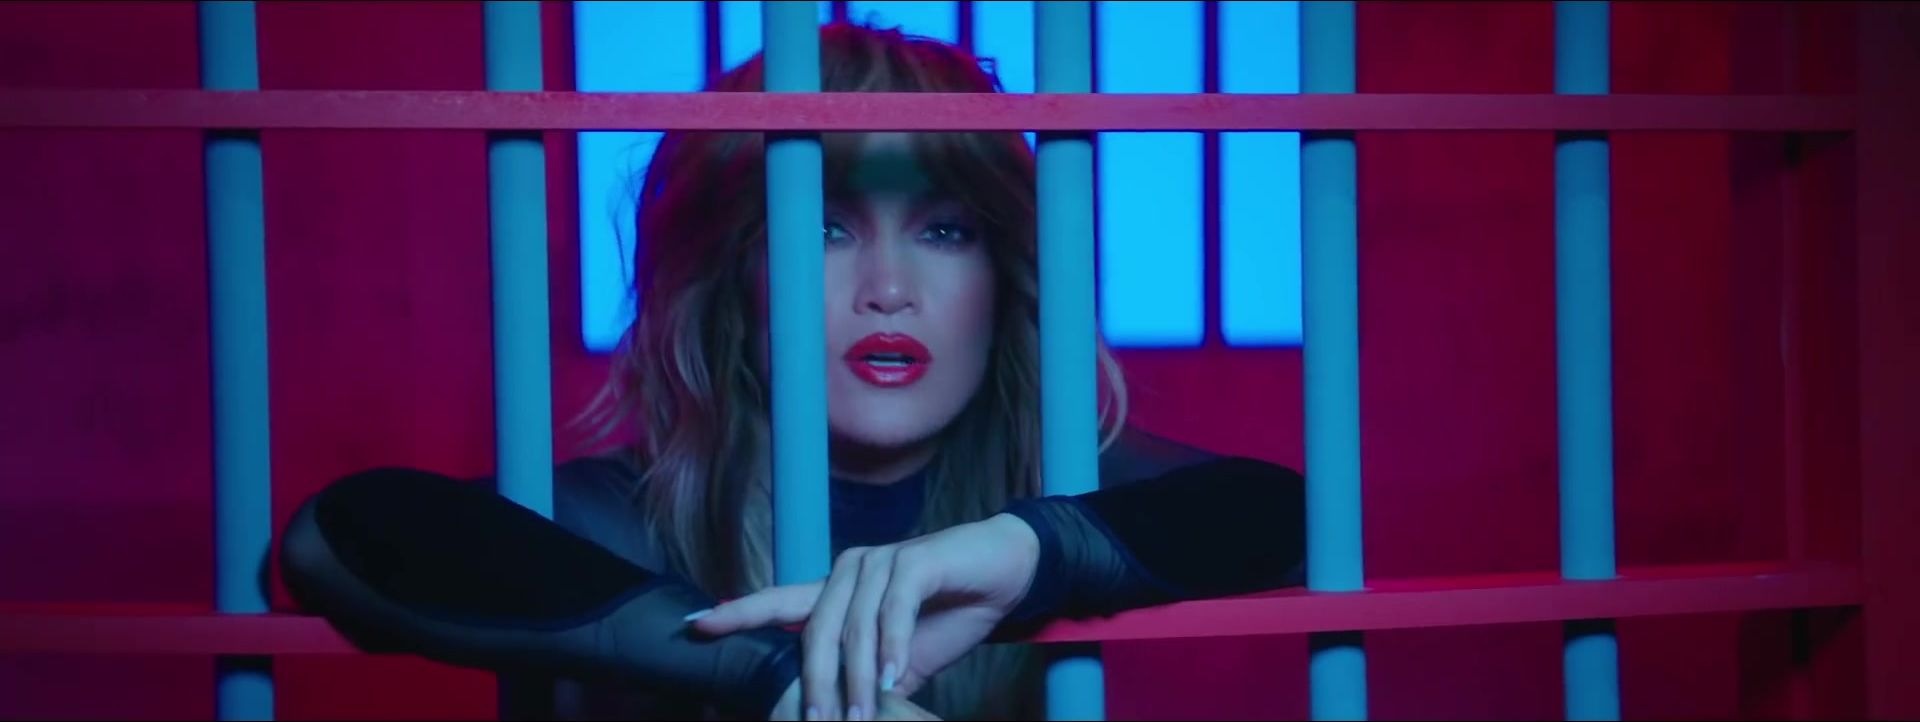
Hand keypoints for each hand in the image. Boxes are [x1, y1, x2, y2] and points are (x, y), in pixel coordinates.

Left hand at [693, 513, 1039, 720]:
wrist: (1006, 574)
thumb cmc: (949, 614)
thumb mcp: (901, 663)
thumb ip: (868, 684)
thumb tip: (845, 720)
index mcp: (837, 592)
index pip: (779, 603)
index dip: (738, 613)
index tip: (696, 625)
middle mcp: (849, 570)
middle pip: (814, 631)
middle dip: (814, 685)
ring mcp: (880, 562)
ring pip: (852, 627)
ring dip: (855, 679)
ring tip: (861, 718)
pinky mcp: (913, 562)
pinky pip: (892, 610)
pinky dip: (889, 647)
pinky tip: (890, 678)